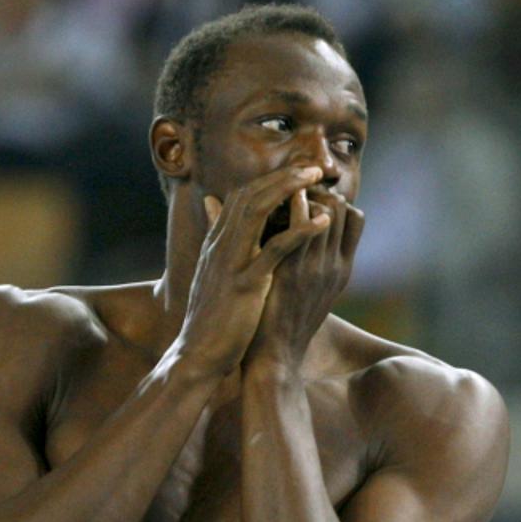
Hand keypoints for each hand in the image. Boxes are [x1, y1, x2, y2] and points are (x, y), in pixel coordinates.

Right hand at [176, 166, 331, 373]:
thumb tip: (211, 202)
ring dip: (288, 190)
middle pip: (249, 194)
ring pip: (257, 210)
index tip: (296, 173)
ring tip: (316, 180)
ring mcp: (231, 262)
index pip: (240, 196)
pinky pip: (275, 249)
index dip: (269, 180)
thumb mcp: (210, 269)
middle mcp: (220, 245)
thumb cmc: (210, 317)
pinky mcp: (245, 284)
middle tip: (313, 167)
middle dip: (282, 177)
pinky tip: (323, 221)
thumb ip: (214, 234)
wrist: (197, 354)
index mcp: (216, 243)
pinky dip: (300, 231)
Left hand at [244, 186, 363, 369]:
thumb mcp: (308, 289)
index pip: (356, 219)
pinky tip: (268, 201)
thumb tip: (305, 235)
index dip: (336, 201)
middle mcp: (335, 265)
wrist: (273, 357)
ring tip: (280, 192)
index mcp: (341, 269)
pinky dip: (290, 206)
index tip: (310, 198)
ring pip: (328, 210)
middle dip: (319, 191)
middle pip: (343, 208)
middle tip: (293, 189)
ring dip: (304, 193)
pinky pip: (300, 224)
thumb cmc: (283, 322)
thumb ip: (311, 260)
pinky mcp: (294, 270)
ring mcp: (317, 267)